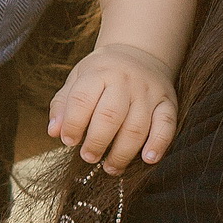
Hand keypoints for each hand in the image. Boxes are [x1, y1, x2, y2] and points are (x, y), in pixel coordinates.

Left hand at [48, 43, 178, 167]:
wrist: (139, 54)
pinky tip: (148, 159)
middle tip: (88, 158)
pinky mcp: (168, 102)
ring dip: (123, 152)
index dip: (72, 124)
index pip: (82, 100)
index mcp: (98, 73)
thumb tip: (54, 132)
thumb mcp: (77, 80)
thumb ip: (62, 105)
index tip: (68, 141)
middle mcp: (125, 81)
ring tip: (111, 167)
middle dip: (97, 142)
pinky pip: (166, 125)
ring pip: (137, 126)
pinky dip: (159, 143)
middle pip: (110, 116)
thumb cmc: (101, 75)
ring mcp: (149, 92)